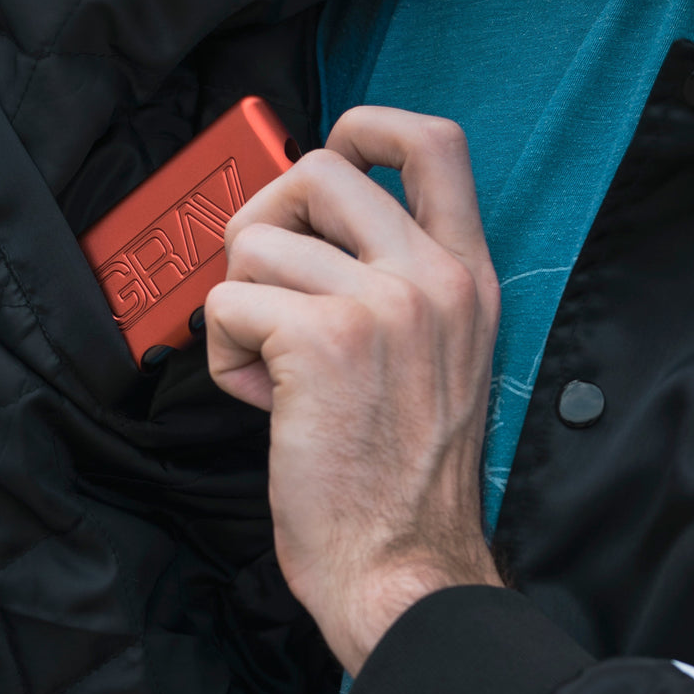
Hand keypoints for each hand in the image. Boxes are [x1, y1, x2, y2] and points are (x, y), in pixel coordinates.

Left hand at [205, 106, 505, 675]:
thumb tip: (308, 236)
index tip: (334, 152)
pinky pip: (229, 301)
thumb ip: (398, 288)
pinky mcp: (322, 342)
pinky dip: (225, 352)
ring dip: (240, 303)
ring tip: (269, 369)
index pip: (435, 143)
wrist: (405, 569)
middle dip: (265, 218)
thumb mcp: (442, 364)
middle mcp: (434, 279)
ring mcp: (383, 305)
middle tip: (265, 286)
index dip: (368, 124)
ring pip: (257, 239)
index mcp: (467, 279)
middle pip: (321, 168)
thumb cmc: (406, 483)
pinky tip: (261, 400)